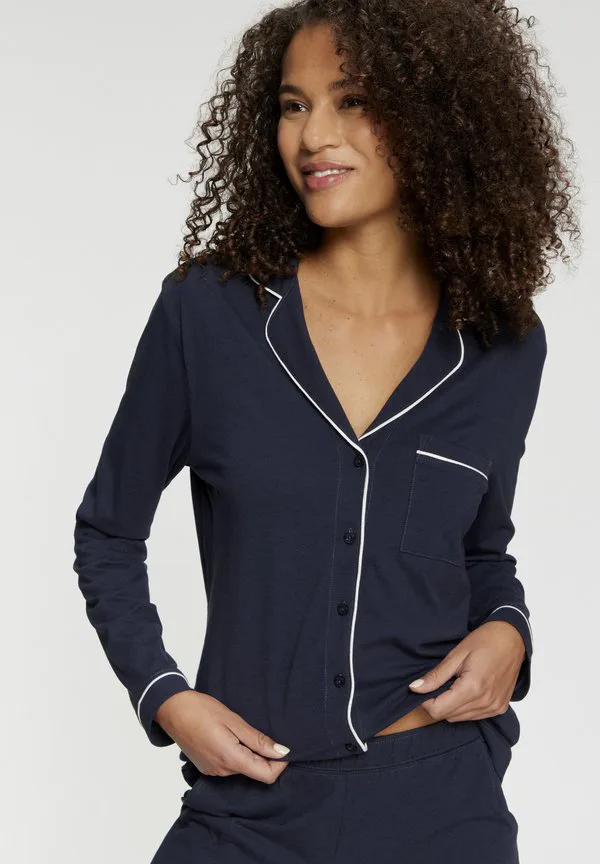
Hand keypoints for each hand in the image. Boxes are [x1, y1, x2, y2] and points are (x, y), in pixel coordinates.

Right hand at [155, 690, 289, 783]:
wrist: (172, 710)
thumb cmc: (201, 710)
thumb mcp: (233, 720)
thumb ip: (258, 740)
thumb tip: (282, 752)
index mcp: (231, 759)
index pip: (266, 775)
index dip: (280, 764)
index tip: (284, 747)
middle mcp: (222, 771)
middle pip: (255, 772)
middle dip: (265, 756)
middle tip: (263, 732)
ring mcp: (213, 771)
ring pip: (243, 768)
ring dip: (250, 754)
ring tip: (243, 731)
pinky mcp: (207, 767)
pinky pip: (230, 765)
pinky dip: (237, 754)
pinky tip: (231, 736)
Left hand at [407, 621, 525, 721]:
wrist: (513, 639)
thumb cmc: (485, 641)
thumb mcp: (456, 655)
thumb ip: (436, 676)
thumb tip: (414, 688)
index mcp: (472, 688)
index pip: (438, 711)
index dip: (425, 702)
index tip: (422, 690)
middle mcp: (485, 702)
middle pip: (448, 716)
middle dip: (437, 703)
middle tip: (437, 684)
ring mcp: (494, 707)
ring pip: (460, 718)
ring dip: (451, 706)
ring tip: (453, 684)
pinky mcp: (499, 708)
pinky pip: (475, 716)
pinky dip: (465, 708)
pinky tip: (465, 690)